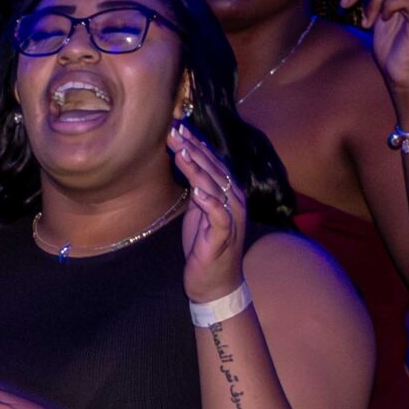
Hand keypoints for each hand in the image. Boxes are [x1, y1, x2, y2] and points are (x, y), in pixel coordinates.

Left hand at [169, 121, 246, 303]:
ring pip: (216, 186)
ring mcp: (231, 217)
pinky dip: (209, 202)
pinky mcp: (224, 236)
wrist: (214, 282)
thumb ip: (196, 187)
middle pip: (213, 168)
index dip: (195, 143)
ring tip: (182, 152)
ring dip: (198, 168)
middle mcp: (233, 199)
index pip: (211, 161)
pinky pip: (219, 215)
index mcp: (227, 191)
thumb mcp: (197, 211)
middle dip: (193, 149)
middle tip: (174, 131)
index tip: (177, 127)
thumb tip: (185, 162)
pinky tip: (197, 191)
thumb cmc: (204, 244)